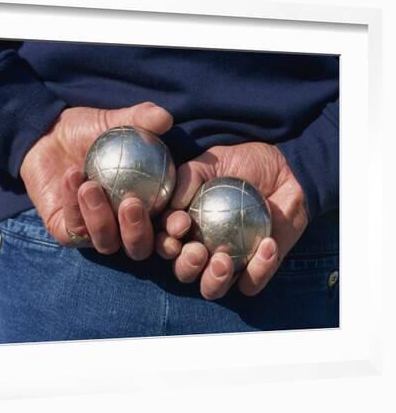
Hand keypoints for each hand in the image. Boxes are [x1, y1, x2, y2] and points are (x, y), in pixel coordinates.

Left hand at [20, 102, 172, 259]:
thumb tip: (165, 118)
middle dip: (138, 233)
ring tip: (91, 186)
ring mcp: (95, 233)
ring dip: (100, 218)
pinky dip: (74, 204)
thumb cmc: (89, 130)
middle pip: (139, 248)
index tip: (178, 217)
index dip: (175, 228)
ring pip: (106, 243)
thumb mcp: (115, 121)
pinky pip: (74, 228)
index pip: (167, 228)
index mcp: (146, 209)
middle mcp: (123, 228)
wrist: (48, 134)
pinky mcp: (67, 233)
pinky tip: (72, 178)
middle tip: (131, 203)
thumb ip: (140, 119)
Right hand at [156, 142, 308, 297]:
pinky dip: (257, 270)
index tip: (181, 224)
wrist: (285, 169)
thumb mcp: (211, 161)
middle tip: (198, 250)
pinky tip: (267, 245)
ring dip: (213, 280)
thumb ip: (187, 177)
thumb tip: (172, 206)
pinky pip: (252, 283)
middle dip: (186, 266)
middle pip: (184, 272)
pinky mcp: (257, 270)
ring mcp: (229, 264)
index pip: (165, 243)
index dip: (166, 240)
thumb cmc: (242, 164)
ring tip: (223, 261)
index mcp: (184, 230)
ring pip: (213, 288)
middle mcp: (201, 251)